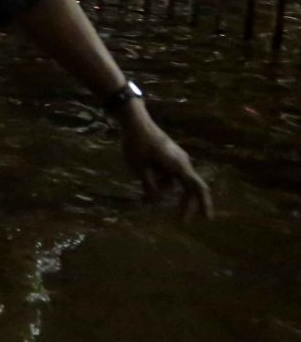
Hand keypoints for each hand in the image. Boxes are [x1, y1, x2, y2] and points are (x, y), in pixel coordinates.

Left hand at [115, 102, 212, 218]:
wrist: (134, 120)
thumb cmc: (137, 144)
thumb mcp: (140, 169)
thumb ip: (150, 186)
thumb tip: (155, 200)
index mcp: (179, 166)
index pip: (197, 188)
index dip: (204, 204)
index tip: (207, 219)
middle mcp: (182, 162)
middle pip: (189, 187)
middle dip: (185, 204)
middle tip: (180, 220)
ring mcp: (176, 157)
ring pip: (174, 180)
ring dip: (164, 189)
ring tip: (144, 189)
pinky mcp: (168, 155)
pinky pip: (168, 172)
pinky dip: (160, 179)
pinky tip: (144, 177)